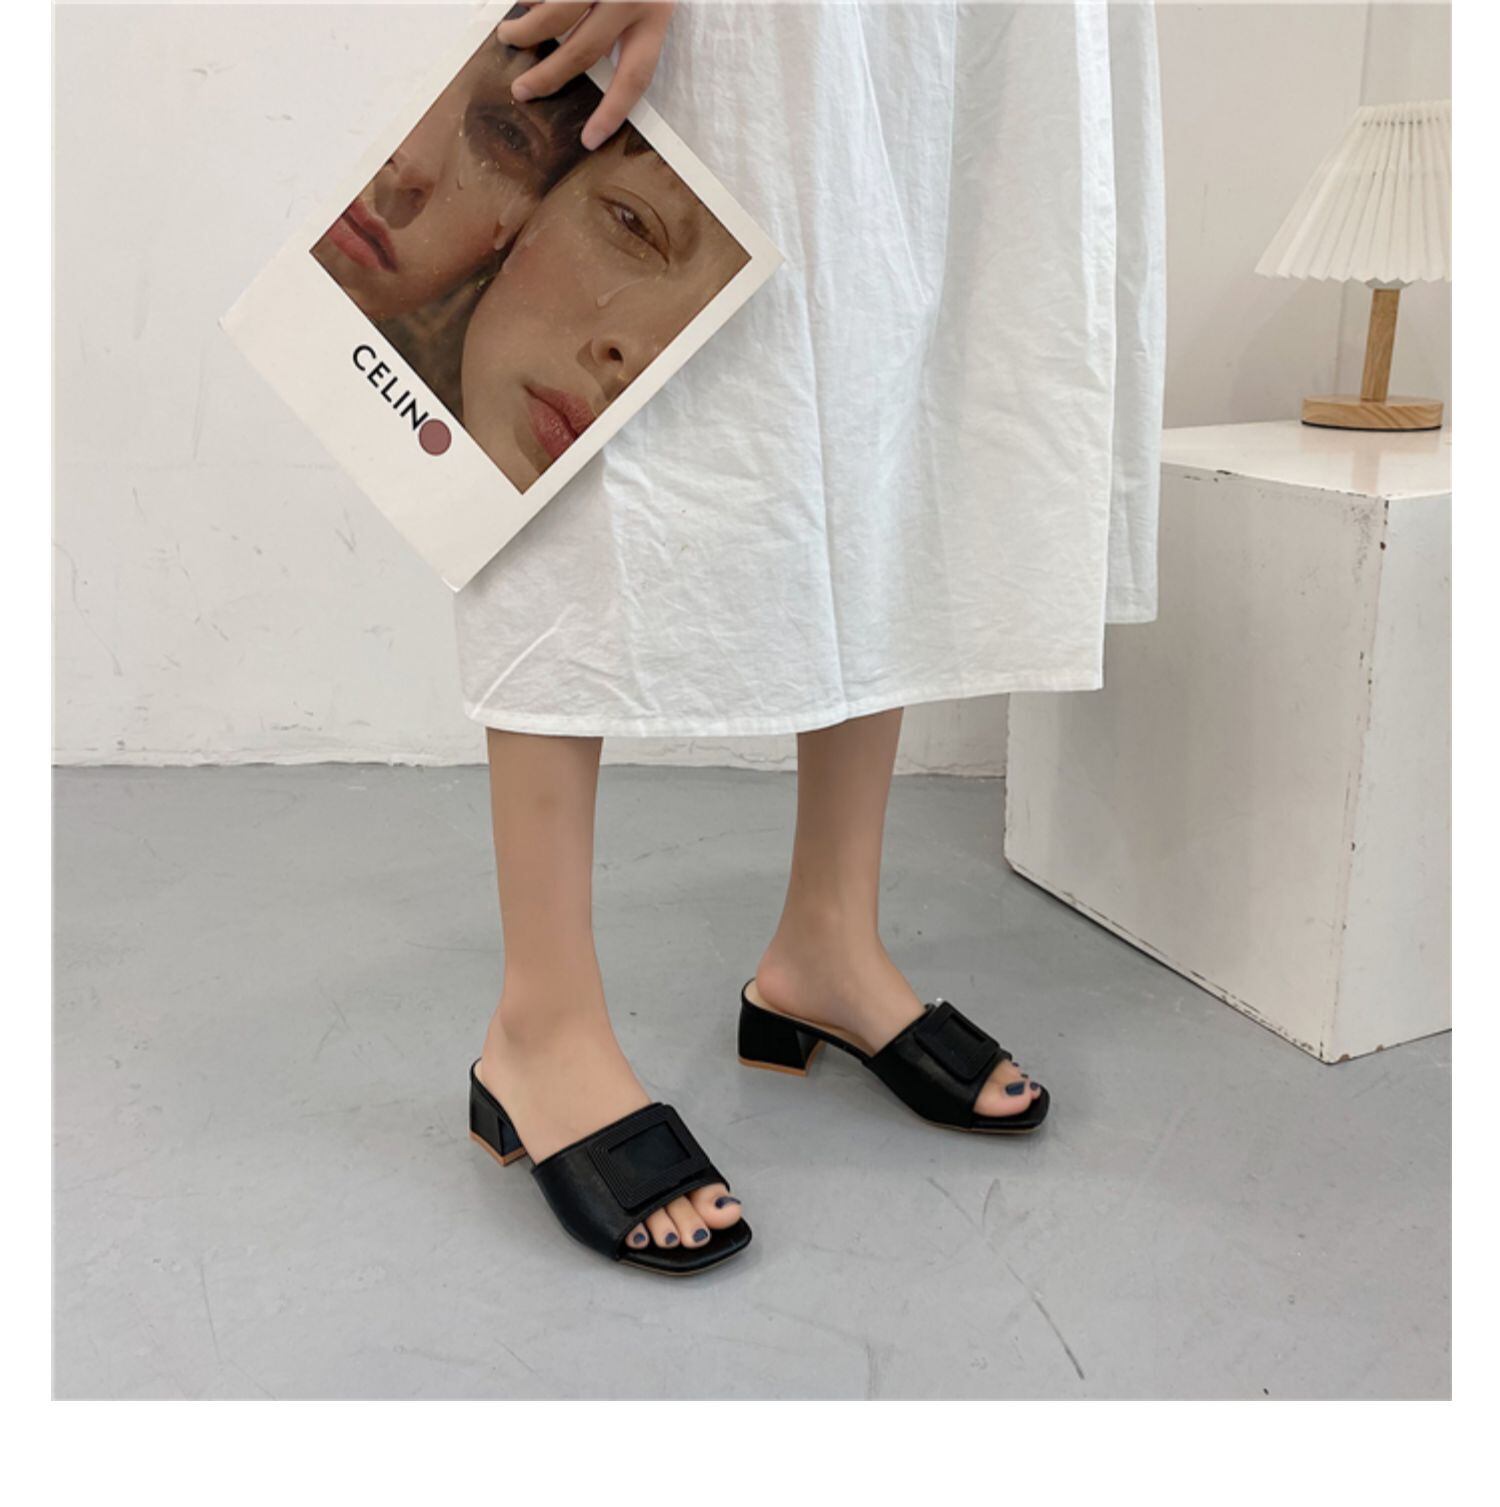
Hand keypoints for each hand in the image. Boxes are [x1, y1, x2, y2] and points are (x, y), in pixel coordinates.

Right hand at [497, 2, 676, 150]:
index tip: (589, 140)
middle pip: (583, 52)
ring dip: (526, 30)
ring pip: (554, 15)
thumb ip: (624, 22)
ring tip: (508, 36)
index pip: (635, 75)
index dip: (612, 111)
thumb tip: (575, 55)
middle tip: (521, 91)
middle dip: (547, 77)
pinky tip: (521, 2)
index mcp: (658, 9)